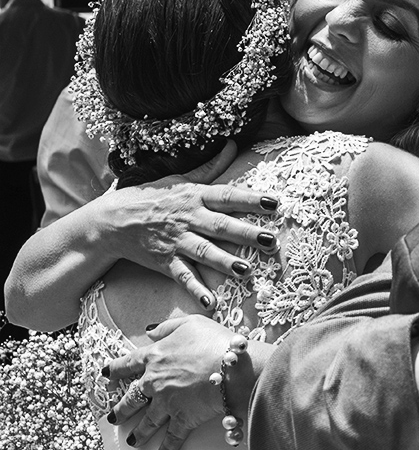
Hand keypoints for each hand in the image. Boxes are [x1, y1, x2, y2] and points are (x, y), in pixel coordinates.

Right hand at [95, 141, 278, 308]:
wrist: (112, 221)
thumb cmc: (151, 197)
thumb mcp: (180, 179)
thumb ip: (210, 168)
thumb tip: (233, 146)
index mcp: (196, 197)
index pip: (228, 196)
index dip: (251, 199)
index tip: (275, 202)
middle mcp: (189, 219)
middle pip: (221, 226)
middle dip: (247, 234)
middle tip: (271, 241)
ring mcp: (177, 241)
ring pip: (205, 252)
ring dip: (225, 262)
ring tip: (246, 271)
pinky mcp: (165, 261)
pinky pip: (183, 276)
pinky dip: (196, 290)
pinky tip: (211, 303)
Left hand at [104, 315, 235, 449]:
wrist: (233, 368)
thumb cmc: (215, 342)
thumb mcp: (191, 323)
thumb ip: (168, 327)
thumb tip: (150, 331)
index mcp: (155, 357)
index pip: (128, 364)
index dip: (115, 369)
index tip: (106, 374)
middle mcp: (155, 382)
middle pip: (131, 397)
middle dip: (121, 408)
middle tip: (113, 416)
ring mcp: (167, 403)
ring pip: (147, 421)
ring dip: (138, 432)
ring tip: (132, 440)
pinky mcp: (183, 419)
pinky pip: (172, 438)